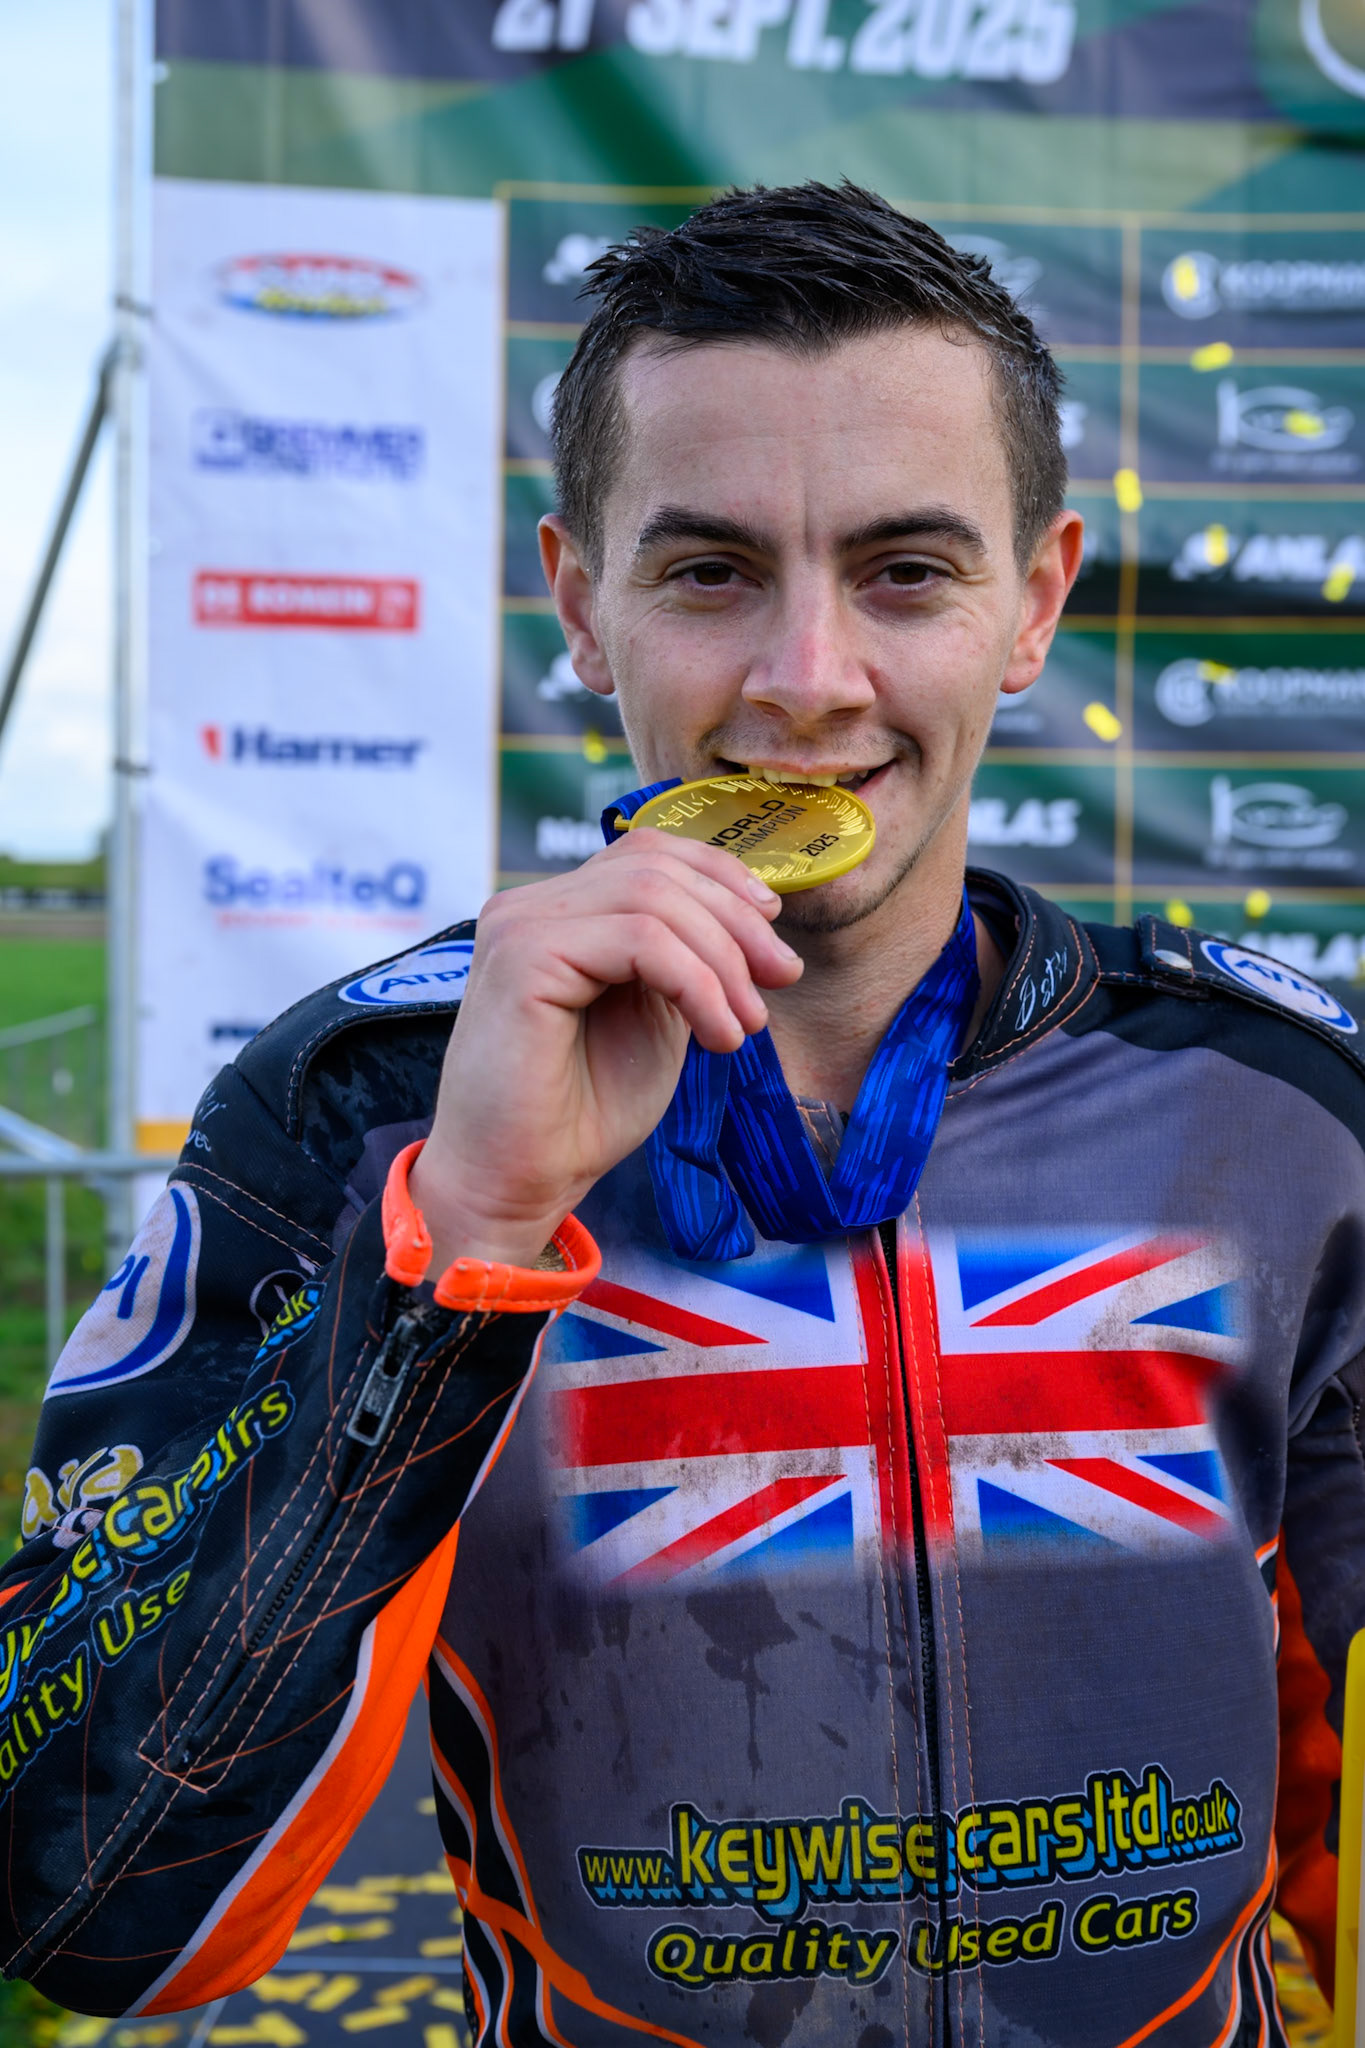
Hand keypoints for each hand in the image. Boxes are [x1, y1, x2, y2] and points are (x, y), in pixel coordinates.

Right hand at [408, 830, 802, 1269]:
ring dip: (722, 961)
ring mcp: (520, 924)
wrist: (520, 1184)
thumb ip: (683, 958)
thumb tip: (754, 914)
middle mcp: (529, 906)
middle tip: (780, 982)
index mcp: (558, 912)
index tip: (774, 939)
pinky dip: (697, 984)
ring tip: (745, 1026)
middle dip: (737, 922)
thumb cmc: (582, 1112)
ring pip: (654, 897)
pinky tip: (717, 1036)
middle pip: (657, 867)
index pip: (648, 852)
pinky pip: (640, 940)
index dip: (723, 878)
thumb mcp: (654, 1015)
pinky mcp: (523, 956)